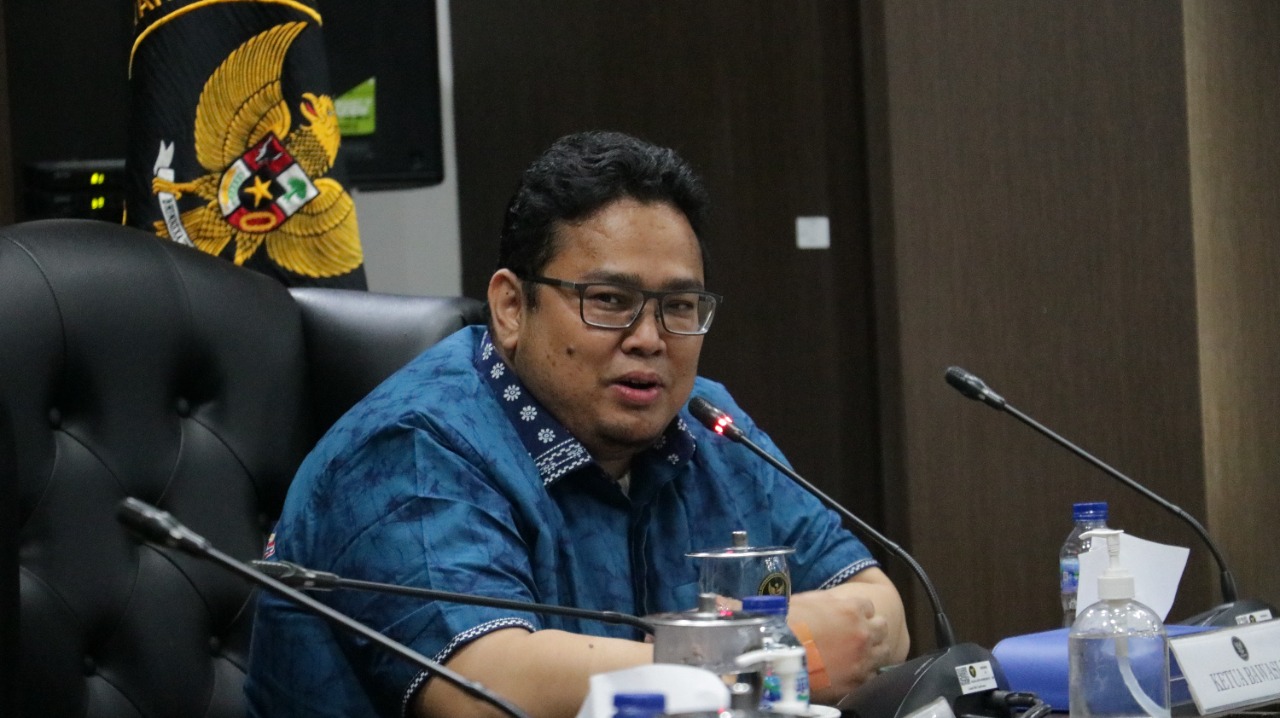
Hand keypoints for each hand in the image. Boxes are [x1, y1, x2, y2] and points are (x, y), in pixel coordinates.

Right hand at [786, 568, 907, 703]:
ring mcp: (863, 658)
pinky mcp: (857, 680)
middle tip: (859, 633)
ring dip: (874, 649)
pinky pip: (873, 674)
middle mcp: (863, 632)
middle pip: (882, 626)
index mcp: (851, 609)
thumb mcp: (806, 601)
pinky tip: (853, 670)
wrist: (778, 657)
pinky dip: (865, 671)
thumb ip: (829, 600)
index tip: (850, 616)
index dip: (858, 611)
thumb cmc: (787, 624)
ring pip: (884, 651)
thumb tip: (836, 602)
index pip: (868, 606)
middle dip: (872, 627)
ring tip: (860, 652)